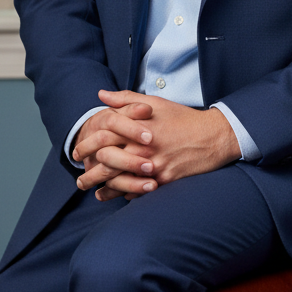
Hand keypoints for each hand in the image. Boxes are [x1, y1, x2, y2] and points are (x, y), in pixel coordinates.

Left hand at [74, 89, 241, 201]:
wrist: (213, 136)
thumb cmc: (183, 118)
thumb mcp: (156, 103)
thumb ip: (126, 99)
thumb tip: (102, 95)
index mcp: (139, 127)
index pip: (104, 136)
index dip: (87, 144)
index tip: (78, 150)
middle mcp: (144, 147)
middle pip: (106, 162)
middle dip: (89, 172)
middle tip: (79, 177)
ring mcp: (154, 166)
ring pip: (119, 181)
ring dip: (103, 188)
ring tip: (92, 190)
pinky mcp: (164, 180)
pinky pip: (138, 191)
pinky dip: (124, 195)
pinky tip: (116, 196)